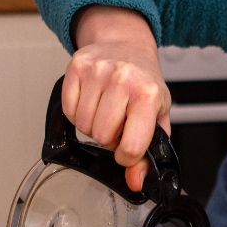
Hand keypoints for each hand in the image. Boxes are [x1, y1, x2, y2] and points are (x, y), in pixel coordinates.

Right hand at [63, 4, 171, 191]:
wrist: (127, 46)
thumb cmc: (143, 83)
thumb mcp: (157, 116)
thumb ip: (150, 153)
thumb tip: (135, 181)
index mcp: (148, 94)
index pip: (131, 146)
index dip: (127, 156)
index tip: (128, 149)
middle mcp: (123, 80)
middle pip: (102, 137)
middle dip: (109, 138)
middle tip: (118, 123)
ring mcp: (98, 72)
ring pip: (83, 126)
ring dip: (93, 126)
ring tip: (106, 111)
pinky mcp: (76, 67)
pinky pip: (68, 110)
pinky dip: (77, 114)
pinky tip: (92, 102)